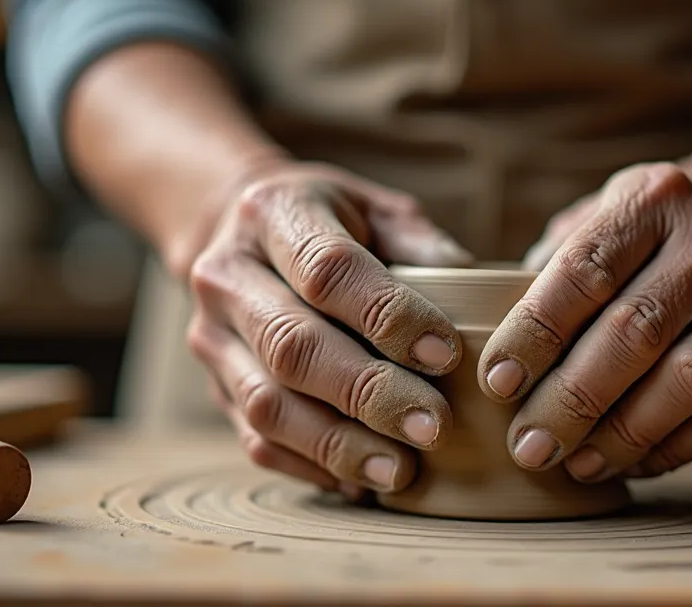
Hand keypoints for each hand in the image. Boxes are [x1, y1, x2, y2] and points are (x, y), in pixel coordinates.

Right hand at [184, 161, 473, 497]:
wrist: (242, 232)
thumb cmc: (335, 224)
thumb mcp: (379, 211)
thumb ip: (423, 247)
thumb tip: (480, 293)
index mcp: (271, 213)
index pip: (328, 270)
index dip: (388, 316)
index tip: (446, 354)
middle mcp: (227, 274)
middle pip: (292, 345)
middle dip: (368, 393)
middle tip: (433, 426)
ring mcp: (211, 336)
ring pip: (267, 404)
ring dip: (339, 445)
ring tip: (402, 470)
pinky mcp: (215, 387)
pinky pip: (256, 441)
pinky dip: (312, 467)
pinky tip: (363, 481)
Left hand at [478, 161, 691, 481]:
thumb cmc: (640, 234)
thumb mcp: (592, 222)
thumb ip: (546, 275)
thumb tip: (491, 354)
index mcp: (653, 198)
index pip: (586, 271)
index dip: (536, 333)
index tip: (497, 382)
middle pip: (636, 332)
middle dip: (574, 399)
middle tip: (529, 444)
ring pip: (690, 379)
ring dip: (625, 433)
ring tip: (575, 461)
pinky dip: (675, 446)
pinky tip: (630, 462)